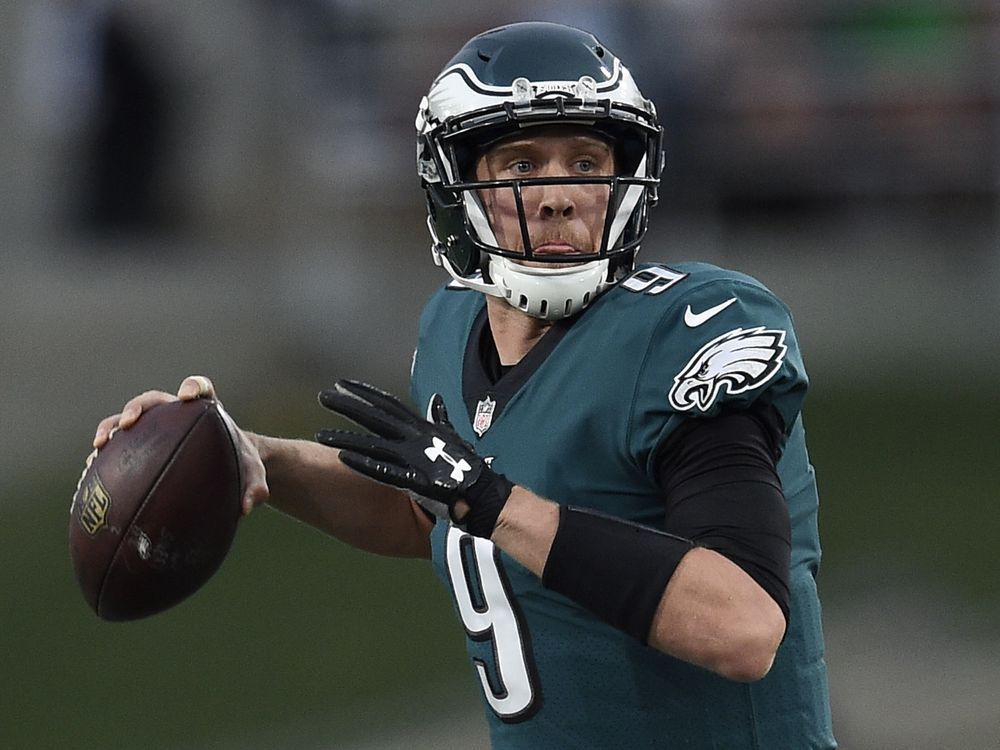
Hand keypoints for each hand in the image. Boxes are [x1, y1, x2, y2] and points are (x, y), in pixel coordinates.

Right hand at [91, 375, 268, 514]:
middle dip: (137, 407)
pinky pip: (117, 450)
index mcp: (206, 411)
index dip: (193, 386)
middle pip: (152, 401)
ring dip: (110, 429)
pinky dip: (103, 459)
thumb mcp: (254, 477)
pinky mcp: (139, 449)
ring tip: (98, 447)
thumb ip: (255, 488)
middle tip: (129, 422)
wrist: (228, 471)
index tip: (188, 396)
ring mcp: (155, 429)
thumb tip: (248, 507)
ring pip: (126, 421)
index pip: (199, 388)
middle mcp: (176, 415)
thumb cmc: (240, 467)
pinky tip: (90, 477)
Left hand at [316, 379, 511, 537]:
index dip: (365, 393)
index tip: (343, 383)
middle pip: (376, 417)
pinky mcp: (414, 481)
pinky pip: (384, 471)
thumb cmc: (468, 469)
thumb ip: (440, 420)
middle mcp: (415, 438)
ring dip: (346, 438)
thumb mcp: (452, 438)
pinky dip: (363, 464)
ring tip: (321, 435)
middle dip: (349, 406)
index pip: (389, 404)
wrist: (484, 495)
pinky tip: (343, 458)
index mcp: (422, 428)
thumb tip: (436, 400)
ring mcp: (414, 458)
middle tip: (324, 396)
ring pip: (373, 445)